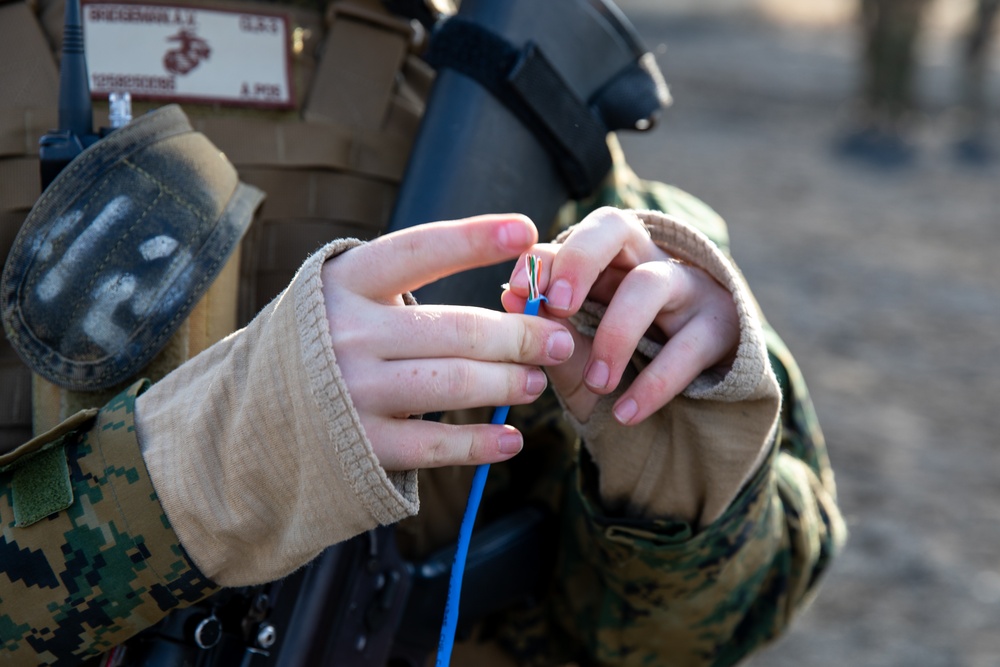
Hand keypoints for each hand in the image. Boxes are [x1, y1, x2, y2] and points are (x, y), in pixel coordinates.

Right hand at [320, 215, 575, 470]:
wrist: (251, 415)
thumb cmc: (322, 343)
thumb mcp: (345, 297)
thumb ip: (405, 289)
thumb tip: (511, 292)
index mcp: (345, 283)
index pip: (419, 251)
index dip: (474, 240)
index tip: (528, 232)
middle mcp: (346, 333)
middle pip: (455, 329)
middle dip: (521, 333)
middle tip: (561, 338)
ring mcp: (352, 392)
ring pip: (454, 383)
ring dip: (508, 382)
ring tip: (538, 381)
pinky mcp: (361, 446)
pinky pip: (436, 444)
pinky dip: (481, 443)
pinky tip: (511, 439)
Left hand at [502, 207, 738, 425]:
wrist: (685, 418)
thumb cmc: (622, 372)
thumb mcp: (578, 358)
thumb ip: (548, 331)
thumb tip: (509, 296)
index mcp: (607, 263)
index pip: (574, 236)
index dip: (545, 257)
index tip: (516, 289)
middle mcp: (647, 261)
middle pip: (616, 227)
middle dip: (580, 259)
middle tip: (558, 305)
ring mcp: (689, 289)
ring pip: (650, 284)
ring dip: (616, 334)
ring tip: (598, 383)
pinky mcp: (722, 327)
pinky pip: (688, 347)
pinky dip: (653, 383)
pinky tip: (626, 414)